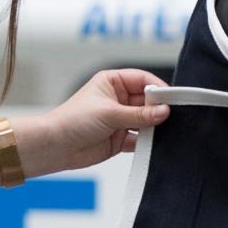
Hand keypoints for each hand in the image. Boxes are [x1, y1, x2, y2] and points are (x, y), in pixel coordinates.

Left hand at [38, 68, 169, 172]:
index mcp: (112, 82)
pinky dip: (148, 142)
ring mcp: (120, 119)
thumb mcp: (109, 113)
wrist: (55, 147)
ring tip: (166, 131)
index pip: (143, 80)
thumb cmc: (72, 120)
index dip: (158, 88)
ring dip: (154, 127)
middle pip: (148, 101)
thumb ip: (139, 114)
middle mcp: (118, 99)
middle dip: (159, 109)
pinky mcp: (120, 139)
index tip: (172, 99)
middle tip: (172, 116)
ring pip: (146, 121)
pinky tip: (154, 144)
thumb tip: (164, 111)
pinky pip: (141, 139)